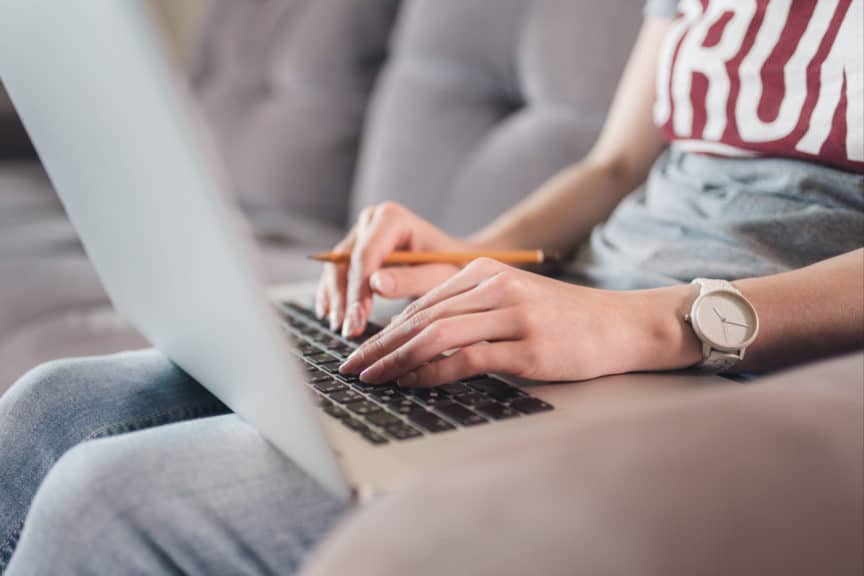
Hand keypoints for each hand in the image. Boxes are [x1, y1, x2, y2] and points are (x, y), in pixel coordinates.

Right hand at [315, 202, 472, 337]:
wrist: (456, 259)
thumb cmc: (453, 266)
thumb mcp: (441, 275)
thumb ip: (412, 279)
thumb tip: (376, 284)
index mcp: (392, 218)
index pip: (365, 256)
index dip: (358, 290)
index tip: (358, 319)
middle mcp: (371, 219)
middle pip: (345, 261)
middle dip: (344, 298)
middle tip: (347, 329)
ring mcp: (360, 232)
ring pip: (336, 267)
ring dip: (334, 298)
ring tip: (339, 327)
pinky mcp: (355, 248)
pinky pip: (336, 271)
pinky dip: (332, 294)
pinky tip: (330, 315)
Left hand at [340, 258, 696, 386]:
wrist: (621, 326)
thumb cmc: (564, 319)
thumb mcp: (512, 302)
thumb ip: (467, 312)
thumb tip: (416, 340)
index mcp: (485, 272)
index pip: (421, 303)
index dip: (385, 330)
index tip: (360, 352)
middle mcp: (494, 288)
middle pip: (421, 318)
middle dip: (379, 346)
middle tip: (351, 369)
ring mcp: (512, 316)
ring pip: (436, 335)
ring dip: (396, 360)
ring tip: (372, 379)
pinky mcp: (528, 346)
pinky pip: (467, 359)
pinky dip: (433, 372)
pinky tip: (411, 384)